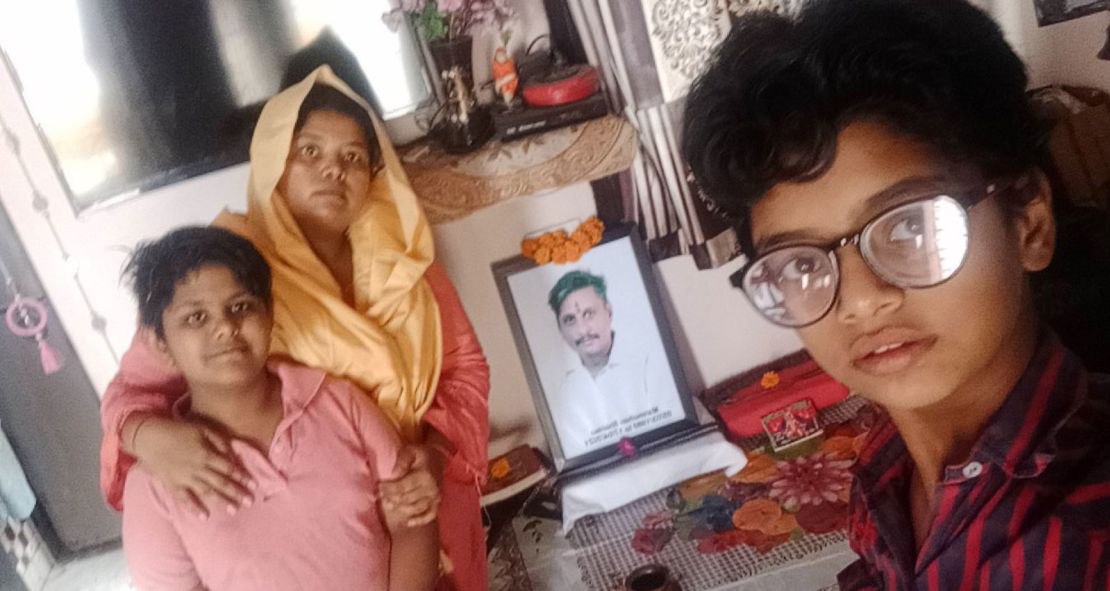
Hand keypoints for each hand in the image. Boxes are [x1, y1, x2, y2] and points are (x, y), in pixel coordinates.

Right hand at [131, 417, 254, 517]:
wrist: (149, 437)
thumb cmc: (178, 430)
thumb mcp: (202, 428)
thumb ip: (219, 440)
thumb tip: (232, 453)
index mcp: (206, 454)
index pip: (229, 468)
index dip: (242, 476)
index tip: (254, 485)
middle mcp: (198, 468)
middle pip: (221, 482)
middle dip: (236, 492)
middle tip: (250, 502)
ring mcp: (185, 478)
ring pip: (206, 492)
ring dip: (221, 501)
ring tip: (233, 511)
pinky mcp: (172, 484)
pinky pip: (184, 499)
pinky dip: (194, 508)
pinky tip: (204, 517)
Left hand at [379, 444, 440, 527]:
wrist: (438, 457)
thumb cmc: (422, 453)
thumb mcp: (411, 450)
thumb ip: (402, 460)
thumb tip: (394, 474)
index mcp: (424, 476)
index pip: (402, 487)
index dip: (388, 488)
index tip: (378, 486)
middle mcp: (431, 489)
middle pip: (406, 499)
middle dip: (390, 498)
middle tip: (380, 495)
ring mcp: (435, 497)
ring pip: (414, 508)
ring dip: (399, 508)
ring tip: (388, 504)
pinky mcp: (437, 503)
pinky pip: (429, 515)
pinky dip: (420, 520)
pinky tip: (408, 522)